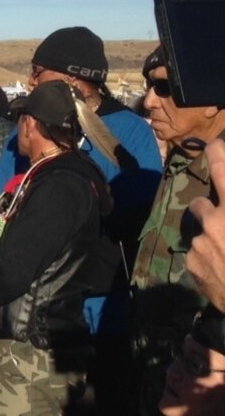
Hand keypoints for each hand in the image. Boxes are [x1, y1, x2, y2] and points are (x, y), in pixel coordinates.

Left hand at [188, 139, 224, 310]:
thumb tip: (224, 202)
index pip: (222, 167)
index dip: (217, 153)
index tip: (213, 146)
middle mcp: (216, 220)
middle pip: (201, 202)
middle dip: (207, 204)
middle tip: (217, 212)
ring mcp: (202, 243)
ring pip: (201, 231)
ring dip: (210, 234)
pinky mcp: (193, 263)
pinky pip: (198, 253)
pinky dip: (208, 257)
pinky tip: (224, 269)